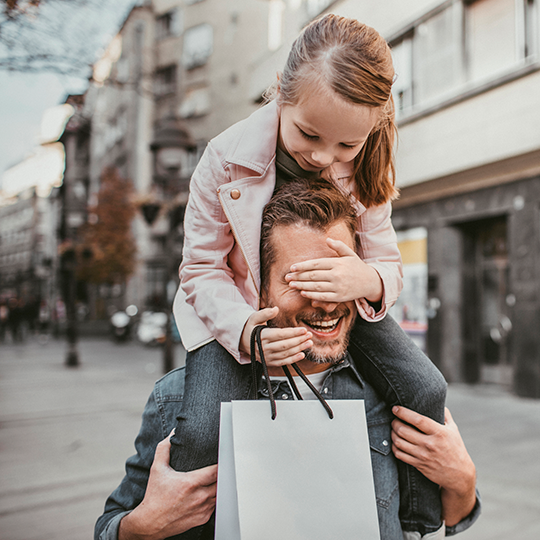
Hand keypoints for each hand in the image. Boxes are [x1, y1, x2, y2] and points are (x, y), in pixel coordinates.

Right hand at [119, 432, 217, 539]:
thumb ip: (164, 448)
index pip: (217, 471)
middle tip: (221, 467)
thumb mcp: (157, 469)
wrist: (150, 523)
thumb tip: (172, 433)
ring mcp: (202, 509)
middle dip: (222, 474)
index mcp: (190, 482)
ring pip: (220, 494)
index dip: (222, 463)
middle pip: (222, 482)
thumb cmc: (154, 496)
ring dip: (219, 486)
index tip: (223, 457)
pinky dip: (214, 498)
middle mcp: (199, 496)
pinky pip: (215, 506)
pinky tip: (209, 492)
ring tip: (215, 479)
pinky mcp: (203, 518)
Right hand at [239, 307, 312, 366]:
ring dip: (299, 349)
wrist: (242, 341)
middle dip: (299, 340)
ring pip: (286, 353)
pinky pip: (282, 362)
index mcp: (262, 336)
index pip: (280, 335)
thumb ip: (265, 313)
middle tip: (309, 335)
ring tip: (309, 343)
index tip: (303, 330)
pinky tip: (302, 355)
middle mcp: (264, 348)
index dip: (293, 333)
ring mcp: (267, 356)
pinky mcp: (269, 362)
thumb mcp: (254, 318)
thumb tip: (276, 309)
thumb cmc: (250, 328)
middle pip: (285, 345)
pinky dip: (293, 360)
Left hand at [285, 237, 382, 302]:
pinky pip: (323, 296)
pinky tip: (303, 293)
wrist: (371, 282)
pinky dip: (312, 295)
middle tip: (286, 278)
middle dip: (298, 277)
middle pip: (313, 275)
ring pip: (316, 287)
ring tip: (291, 285)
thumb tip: (327, 239)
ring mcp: (338, 286)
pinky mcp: (340, 297)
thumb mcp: (350, 254)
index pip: (316, 264)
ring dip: (302, 286)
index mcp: (338, 263)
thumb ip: (339, 246)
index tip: (291, 268)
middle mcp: (337, 274)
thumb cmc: (357, 267)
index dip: (302, 266)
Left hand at [391, 406, 476, 526]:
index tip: (395, 408)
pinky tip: (396, 442)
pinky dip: (394, 447)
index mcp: (439, 433)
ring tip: (394, 430)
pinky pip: (400, 455)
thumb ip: (445, 415)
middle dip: (395, 423)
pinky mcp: (419, 465)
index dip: (403, 412)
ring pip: (399, 442)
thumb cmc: (456, 449)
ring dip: (393, 434)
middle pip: (404, 430)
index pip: (417, 419)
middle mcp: (430, 444)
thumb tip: (438, 402)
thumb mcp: (454, 430)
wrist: (460, 475)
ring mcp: (423, 456)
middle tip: (394, 420)